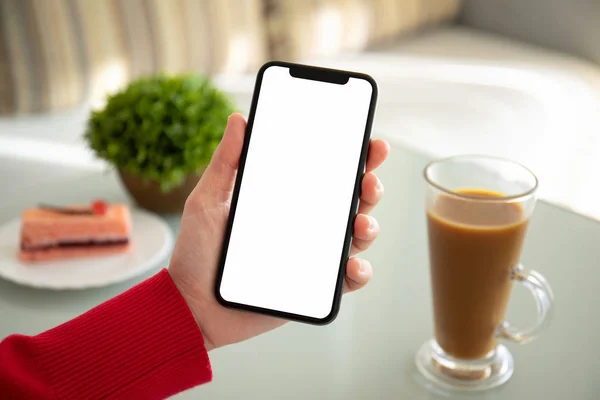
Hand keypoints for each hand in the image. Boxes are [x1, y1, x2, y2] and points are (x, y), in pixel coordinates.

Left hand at [168, 113, 389, 350]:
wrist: (190, 304)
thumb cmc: (197, 251)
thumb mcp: (208, 199)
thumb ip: (225, 162)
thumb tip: (237, 119)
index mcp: (285, 200)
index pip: (326, 174)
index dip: (353, 158)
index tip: (369, 143)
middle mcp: (304, 225)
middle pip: (350, 201)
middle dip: (370, 186)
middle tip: (369, 179)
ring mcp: (311, 255)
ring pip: (355, 237)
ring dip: (368, 226)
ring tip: (361, 223)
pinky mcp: (312, 287)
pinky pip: (346, 279)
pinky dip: (358, 273)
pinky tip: (352, 266)